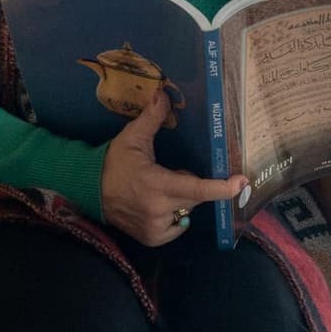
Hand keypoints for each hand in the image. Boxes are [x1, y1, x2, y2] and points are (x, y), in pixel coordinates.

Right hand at [101, 89, 247, 246]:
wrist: (89, 190)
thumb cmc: (113, 161)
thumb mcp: (132, 137)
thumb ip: (152, 117)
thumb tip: (164, 93)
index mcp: (156, 184)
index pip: (196, 188)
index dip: (221, 187)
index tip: (241, 182)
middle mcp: (158, 210)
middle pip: (194, 197)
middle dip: (190, 183)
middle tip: (170, 172)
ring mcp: (155, 227)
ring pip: (186, 211)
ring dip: (181, 199)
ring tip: (159, 189)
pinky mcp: (152, 238)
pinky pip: (177, 226)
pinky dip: (174, 214)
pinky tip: (157, 204)